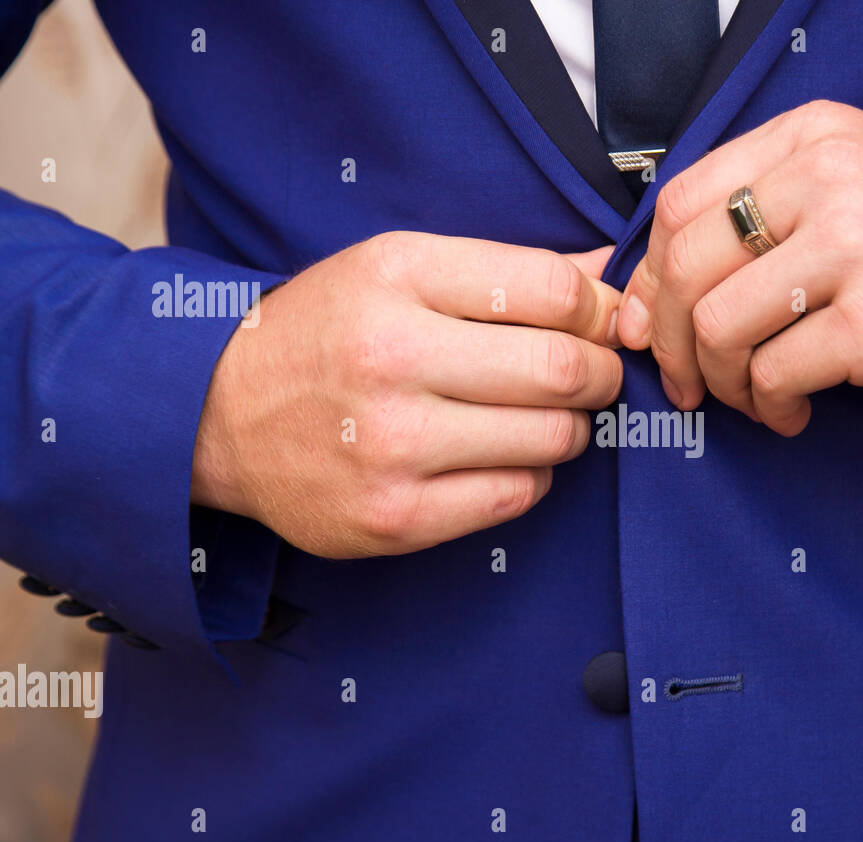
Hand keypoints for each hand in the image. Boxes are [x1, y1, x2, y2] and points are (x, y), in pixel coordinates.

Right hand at [192, 232, 622, 557]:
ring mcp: (392, 445)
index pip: (553, 289)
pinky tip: (503, 455)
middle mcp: (391, 357)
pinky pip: (518, 495)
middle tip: (595, 375)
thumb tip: (610, 276)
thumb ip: (506, 270)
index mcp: (397, 277)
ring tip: (543, 415)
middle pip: (563, 368)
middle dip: (602, 373)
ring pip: (552, 438)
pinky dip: (532, 474)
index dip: (600, 309)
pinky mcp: (396, 516)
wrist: (218, 416)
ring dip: (571, 427)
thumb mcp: (400, 270)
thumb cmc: (329, 333)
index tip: (601, 323)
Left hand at [617, 100, 862, 434]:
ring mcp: (853, 248)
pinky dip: (768, 407)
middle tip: (683, 380)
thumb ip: (772, 212)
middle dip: (668, 339)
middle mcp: (827, 179)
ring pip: (718, 326)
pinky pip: (773, 374)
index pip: (683, 201)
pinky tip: (793, 413)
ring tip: (752, 400)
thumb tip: (662, 285)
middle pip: (686, 266)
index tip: (653, 321)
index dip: (651, 274)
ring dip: (718, 381)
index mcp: (815, 137)